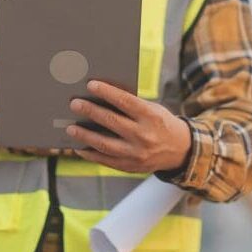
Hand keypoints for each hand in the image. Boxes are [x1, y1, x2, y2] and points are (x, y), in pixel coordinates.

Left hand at [66, 81, 191, 173]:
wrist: (181, 151)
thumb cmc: (160, 123)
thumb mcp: (153, 110)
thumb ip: (131, 106)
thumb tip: (99, 98)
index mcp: (151, 116)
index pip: (126, 101)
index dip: (107, 92)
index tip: (90, 84)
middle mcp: (144, 136)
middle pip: (112, 122)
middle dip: (91, 111)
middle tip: (74, 104)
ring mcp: (137, 154)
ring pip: (105, 144)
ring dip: (85, 135)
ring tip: (70, 128)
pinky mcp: (131, 166)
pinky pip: (106, 161)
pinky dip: (90, 154)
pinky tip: (78, 147)